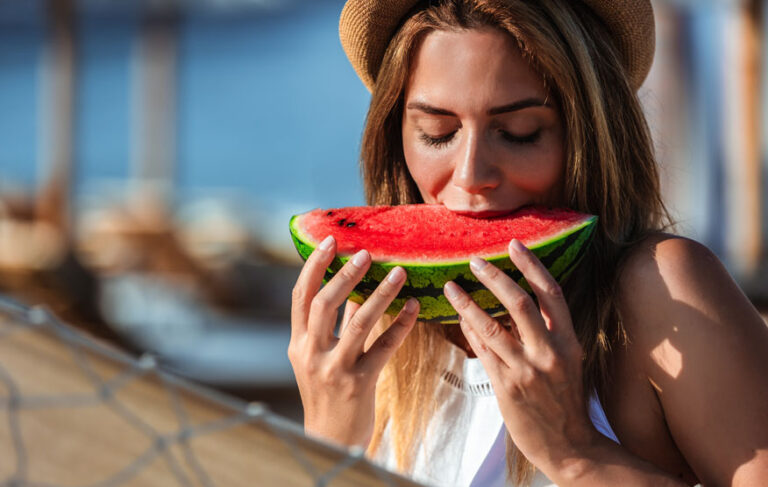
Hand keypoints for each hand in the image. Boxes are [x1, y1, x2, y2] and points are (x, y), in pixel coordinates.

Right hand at [288, 235, 418, 448]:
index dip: (314, 266)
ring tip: (399, 272)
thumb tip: (351, 283)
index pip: (301, 296)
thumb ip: (333, 323)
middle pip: (325, 304)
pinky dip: (401, 325)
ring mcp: (335, 369)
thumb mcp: (318, 357)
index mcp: (298, 343)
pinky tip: (414, 307)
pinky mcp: (360, 383)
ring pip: (358, 322)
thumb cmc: (327, 391)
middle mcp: (312, 353)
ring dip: (381, 294)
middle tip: (366, 253)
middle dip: (346, 275)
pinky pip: (384, 348)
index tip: (330, 241)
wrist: (331, 438)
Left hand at [442, 239, 599, 476]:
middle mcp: (550, 352)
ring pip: (492, 327)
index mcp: (569, 340)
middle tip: (473, 260)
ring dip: (467, 303)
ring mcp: (528, 370)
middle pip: (519, 303)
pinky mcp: (508, 387)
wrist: (570, 447)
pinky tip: (458, 318)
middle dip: (494, 277)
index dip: (531, 265)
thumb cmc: (565, 400)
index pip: (551, 293)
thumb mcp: (567, 361)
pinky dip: (469, 331)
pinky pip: (482, 351)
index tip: (513, 244)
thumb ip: (547, 332)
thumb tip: (512, 302)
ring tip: (450, 286)